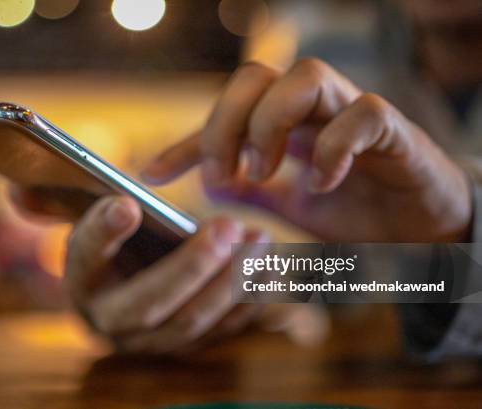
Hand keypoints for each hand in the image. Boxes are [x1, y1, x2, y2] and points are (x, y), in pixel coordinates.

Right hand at [63, 195, 268, 353]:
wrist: (123, 292)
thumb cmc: (114, 251)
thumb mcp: (99, 229)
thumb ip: (105, 217)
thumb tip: (126, 207)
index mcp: (85, 284)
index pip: (89, 256)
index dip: (108, 233)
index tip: (128, 205)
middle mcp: (114, 324)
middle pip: (154, 302)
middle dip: (196, 264)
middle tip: (229, 226)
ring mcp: (153, 342)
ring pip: (196, 321)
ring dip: (232, 282)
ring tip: (259, 240)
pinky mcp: (187, 345)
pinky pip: (221, 330)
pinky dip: (248, 300)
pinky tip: (271, 269)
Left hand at [142, 59, 472, 241]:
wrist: (422, 231)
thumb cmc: (357, 211)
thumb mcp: (291, 209)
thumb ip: (254, 194)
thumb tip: (207, 187)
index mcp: (284, 125)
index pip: (224, 114)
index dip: (184, 142)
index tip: (151, 175)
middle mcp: (314, 109)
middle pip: (255, 75)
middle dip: (225, 124)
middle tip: (222, 178)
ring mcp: (353, 112)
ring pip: (304, 76)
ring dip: (269, 126)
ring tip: (261, 175)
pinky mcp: (394, 129)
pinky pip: (362, 114)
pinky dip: (332, 149)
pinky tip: (320, 185)